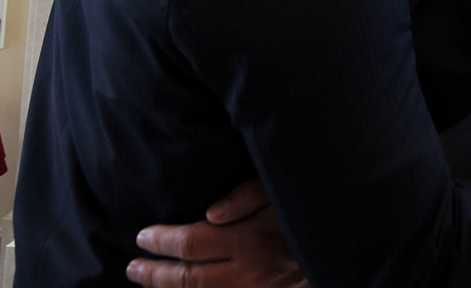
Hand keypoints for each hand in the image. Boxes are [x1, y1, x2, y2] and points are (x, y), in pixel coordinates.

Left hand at [126, 178, 305, 287]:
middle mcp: (247, 272)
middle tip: (132, 268)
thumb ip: (247, 195)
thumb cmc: (305, 212)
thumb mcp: (281, 192)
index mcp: (250, 239)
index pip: (190, 243)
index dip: (161, 241)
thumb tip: (211, 213)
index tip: (143, 237)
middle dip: (154, 273)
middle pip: (187, 278)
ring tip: (146, 281)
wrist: (337, 247)